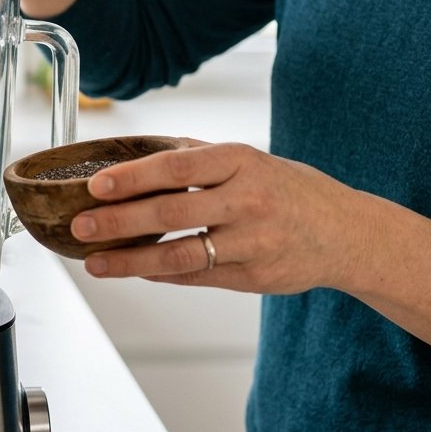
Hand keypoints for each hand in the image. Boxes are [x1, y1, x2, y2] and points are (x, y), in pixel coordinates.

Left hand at [71, 139, 381, 293]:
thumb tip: (135, 154)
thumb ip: (196, 156)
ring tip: (95, 262)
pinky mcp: (254, 277)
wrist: (348, 232)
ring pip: (180, 255)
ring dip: (131, 261)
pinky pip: (197, 277)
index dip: (132, 177)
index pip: (176, 167)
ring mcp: (253, 242)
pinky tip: (134, 270)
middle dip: (119, 221)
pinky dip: (160, 275)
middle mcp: (248, 201)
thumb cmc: (289, 189)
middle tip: (81, 225)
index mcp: (242, 161)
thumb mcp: (250, 160)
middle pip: (171, 212)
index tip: (96, 185)